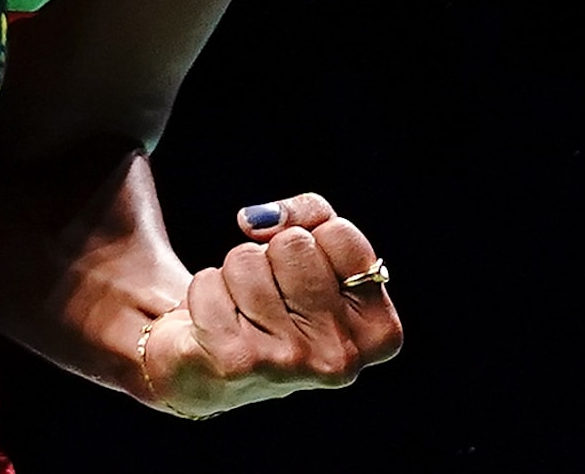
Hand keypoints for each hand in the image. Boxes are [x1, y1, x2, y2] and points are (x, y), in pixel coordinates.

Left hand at [135, 191, 401, 417]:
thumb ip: (312, 216)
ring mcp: (289, 363)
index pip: (339, 234)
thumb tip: (256, 219)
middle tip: (271, 298)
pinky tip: (216, 327)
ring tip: (243, 313)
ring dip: (235, 275)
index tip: (306, 275)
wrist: (214, 368)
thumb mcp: (318, 252)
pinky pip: (208, 282)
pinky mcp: (236, 363)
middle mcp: (341, 358)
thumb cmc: (279, 299)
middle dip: (271, 255)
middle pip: (293, 245)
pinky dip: (205, 292)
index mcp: (378, 333)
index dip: (312, 237)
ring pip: (246, 259)